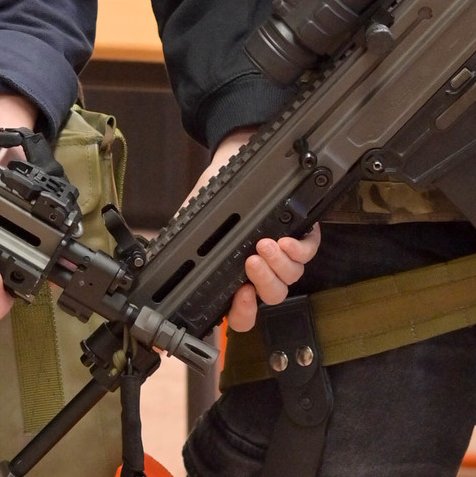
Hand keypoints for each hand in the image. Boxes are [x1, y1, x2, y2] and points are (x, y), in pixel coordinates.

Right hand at [196, 128, 322, 332]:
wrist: (232, 163)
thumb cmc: (213, 195)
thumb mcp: (194, 219)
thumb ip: (187, 242)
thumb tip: (167, 257)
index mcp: (236, 278)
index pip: (242, 313)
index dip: (243, 313)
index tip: (239, 297)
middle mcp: (262, 272)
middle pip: (272, 295)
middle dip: (264, 281)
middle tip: (252, 261)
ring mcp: (284, 256)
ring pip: (291, 276)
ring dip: (279, 263)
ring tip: (266, 243)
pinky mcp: (302, 236)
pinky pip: (308, 252)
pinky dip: (299, 249)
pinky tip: (286, 239)